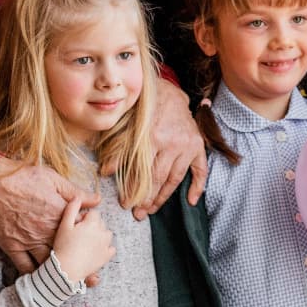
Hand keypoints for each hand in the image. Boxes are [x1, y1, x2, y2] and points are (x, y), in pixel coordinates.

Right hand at [0, 159, 98, 275]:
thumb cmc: (20, 177)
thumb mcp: (52, 178)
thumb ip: (76, 192)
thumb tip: (97, 200)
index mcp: (59, 214)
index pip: (81, 231)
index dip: (89, 239)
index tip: (93, 244)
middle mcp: (45, 230)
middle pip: (68, 251)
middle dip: (78, 261)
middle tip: (87, 271)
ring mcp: (28, 240)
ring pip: (48, 263)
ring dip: (58, 271)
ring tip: (67, 277)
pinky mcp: (11, 246)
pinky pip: (25, 267)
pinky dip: (35, 275)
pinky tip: (43, 278)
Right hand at [51, 194, 115, 282]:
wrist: (65, 270)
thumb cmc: (62, 247)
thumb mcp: (64, 225)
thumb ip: (72, 209)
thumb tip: (77, 198)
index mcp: (92, 223)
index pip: (94, 213)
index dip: (84, 218)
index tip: (75, 225)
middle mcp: (103, 232)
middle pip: (100, 223)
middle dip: (92, 226)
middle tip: (78, 236)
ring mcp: (106, 245)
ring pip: (106, 235)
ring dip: (99, 236)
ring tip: (85, 243)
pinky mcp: (106, 257)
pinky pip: (110, 249)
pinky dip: (104, 249)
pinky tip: (93, 251)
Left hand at [103, 77, 206, 217]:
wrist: (167, 93)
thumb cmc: (144, 110)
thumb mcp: (127, 126)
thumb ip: (118, 149)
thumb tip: (105, 172)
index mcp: (153, 138)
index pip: (143, 172)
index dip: (134, 190)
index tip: (126, 204)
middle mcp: (172, 144)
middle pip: (159, 179)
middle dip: (147, 198)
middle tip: (138, 214)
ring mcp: (187, 146)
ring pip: (176, 178)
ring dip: (164, 197)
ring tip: (153, 210)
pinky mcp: (198, 146)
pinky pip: (200, 169)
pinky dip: (198, 186)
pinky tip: (192, 201)